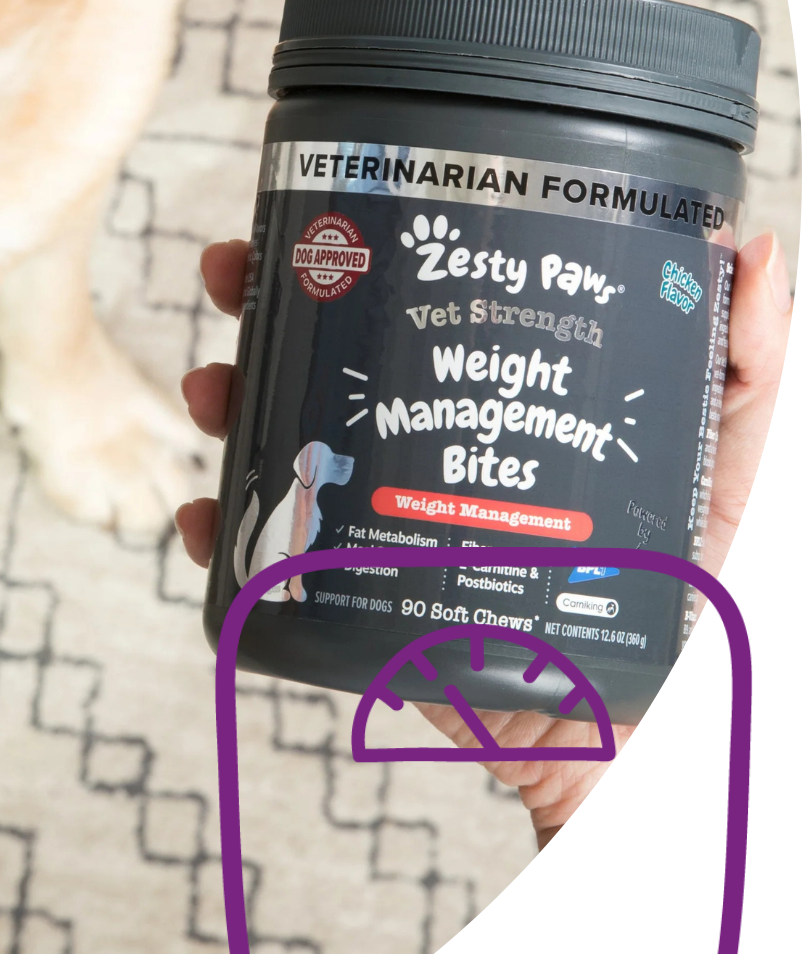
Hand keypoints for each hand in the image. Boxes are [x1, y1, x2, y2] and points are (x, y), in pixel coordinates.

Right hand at [174, 232, 787, 852]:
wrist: (639, 742)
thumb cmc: (696, 608)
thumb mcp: (727, 471)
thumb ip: (748, 371)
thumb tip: (757, 244)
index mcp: (494, 406)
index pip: (416, 310)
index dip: (356, 255)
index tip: (321, 211)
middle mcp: (425, 454)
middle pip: (323, 361)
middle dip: (261, 309)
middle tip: (233, 276)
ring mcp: (382, 526)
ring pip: (279, 447)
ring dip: (227, 405)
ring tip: (214, 390)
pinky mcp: (355, 606)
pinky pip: (267, 569)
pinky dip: (222, 541)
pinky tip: (206, 517)